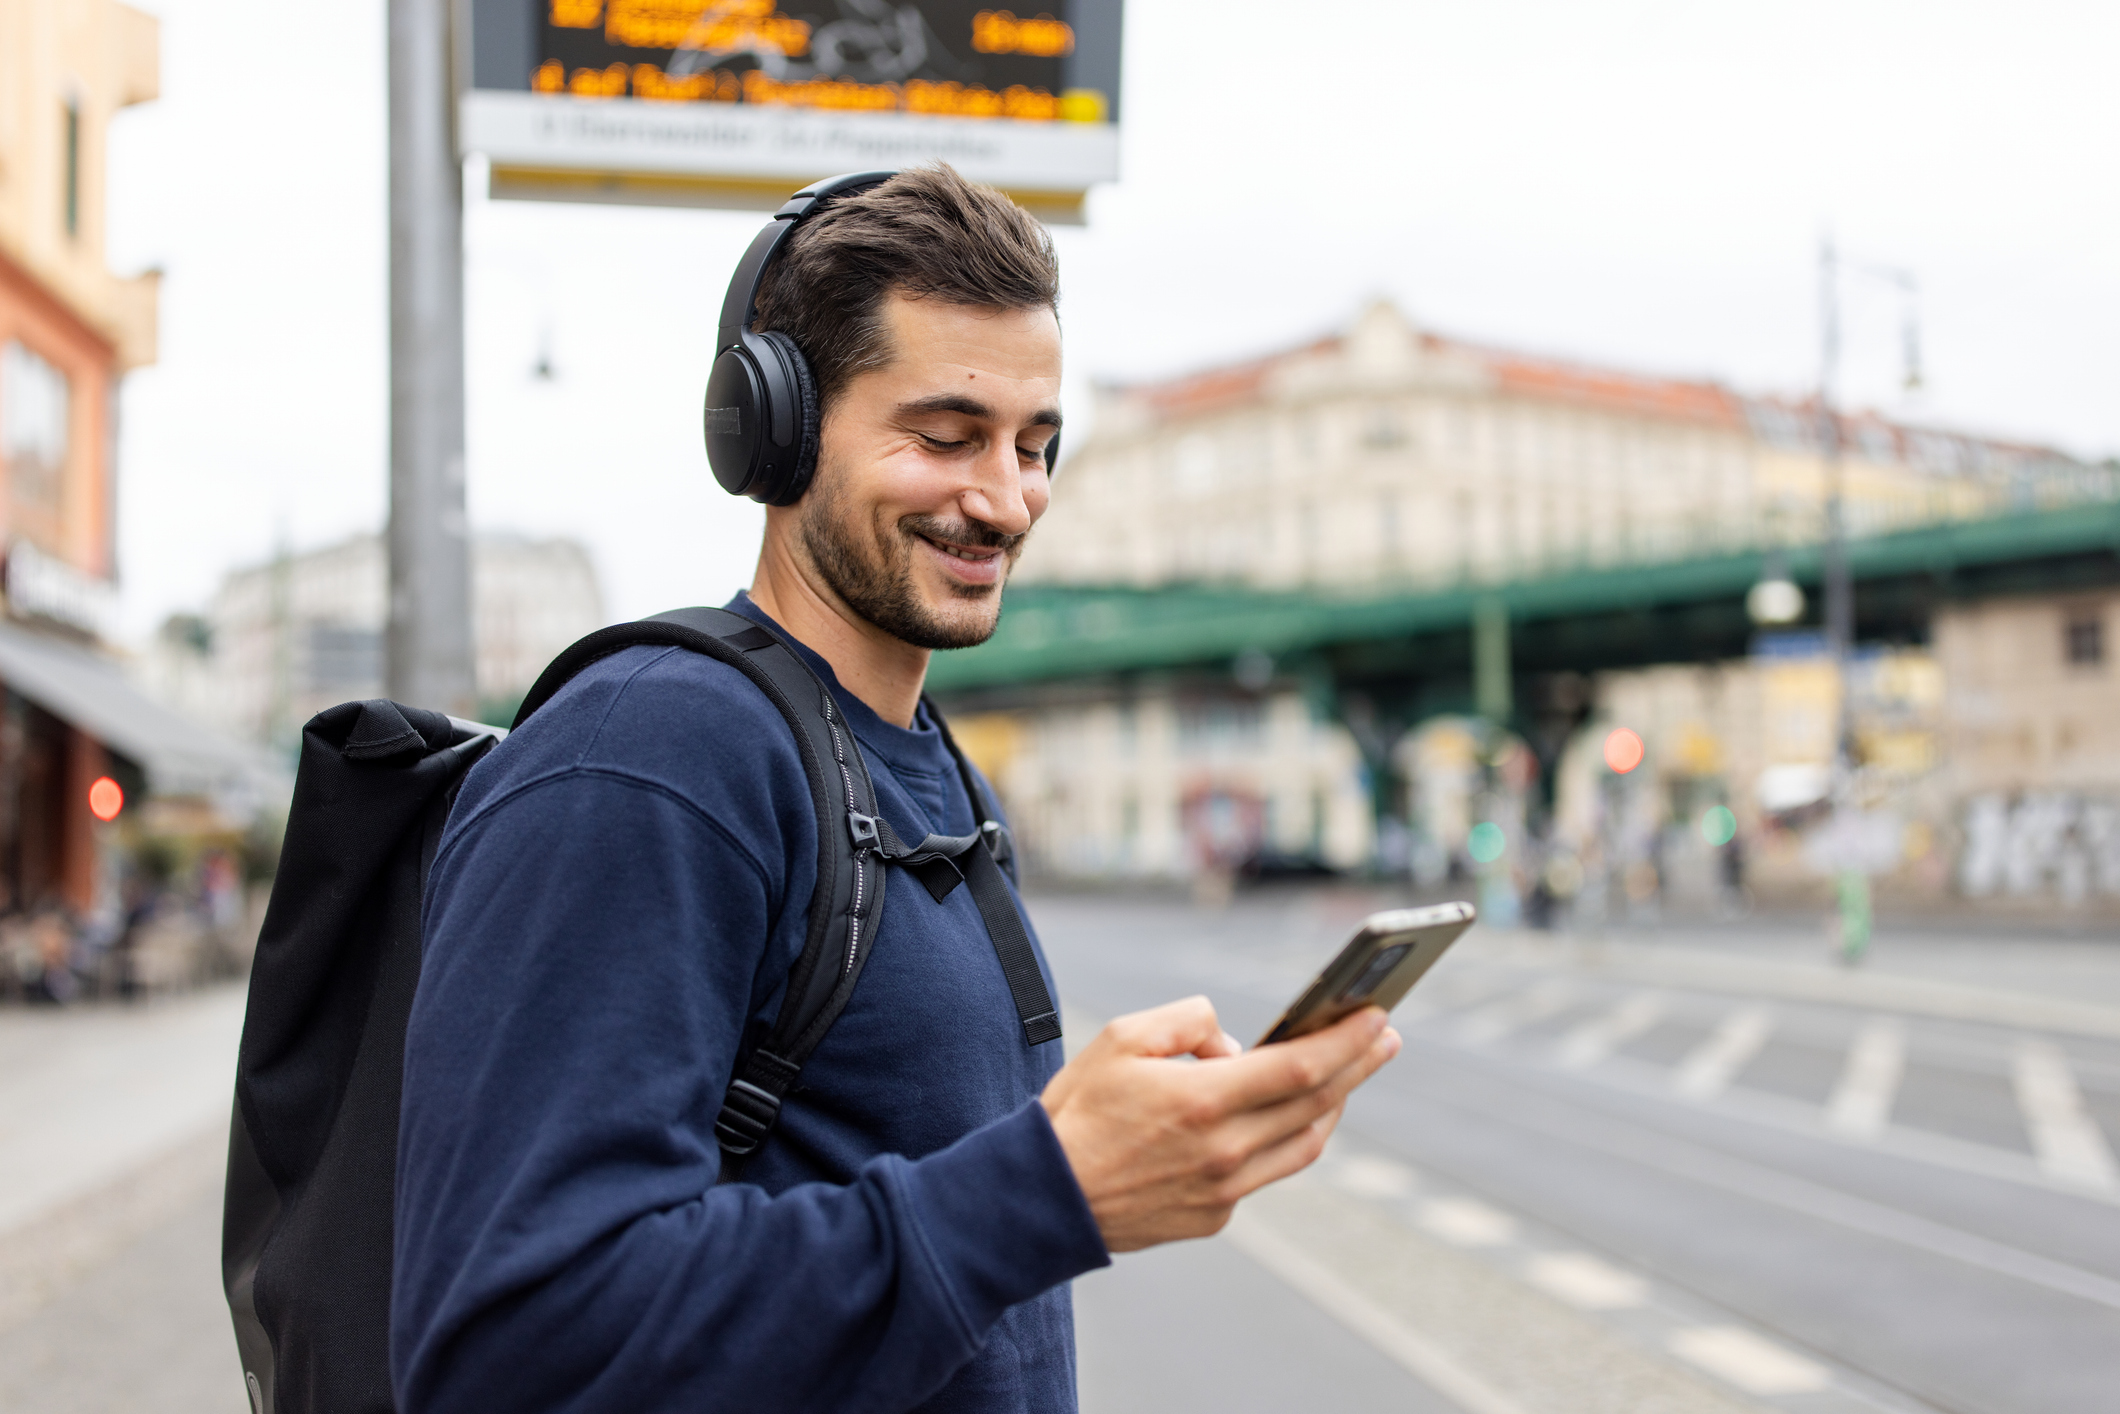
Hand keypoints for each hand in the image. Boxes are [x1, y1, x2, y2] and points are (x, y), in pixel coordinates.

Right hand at [1040, 997, 1399, 1251]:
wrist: (1042, 1199)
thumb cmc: (1078, 1111)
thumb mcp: (1122, 1038)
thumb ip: (1188, 1021)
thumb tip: (1234, 1043)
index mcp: (1204, 1100)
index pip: (1301, 1065)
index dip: (1347, 1039)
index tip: (1377, 1014)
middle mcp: (1225, 1151)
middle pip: (1317, 1103)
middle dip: (1359, 1064)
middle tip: (1385, 1036)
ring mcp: (1225, 1191)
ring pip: (1303, 1144)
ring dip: (1333, 1105)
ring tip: (1346, 1074)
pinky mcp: (1215, 1217)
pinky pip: (1265, 1171)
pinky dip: (1283, 1138)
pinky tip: (1284, 1116)